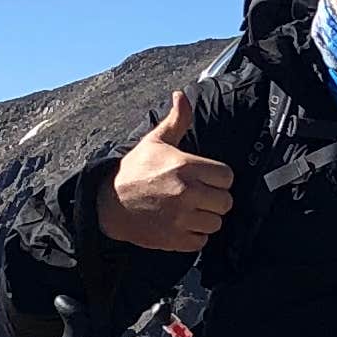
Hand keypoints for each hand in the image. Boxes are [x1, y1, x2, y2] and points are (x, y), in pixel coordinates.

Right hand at [97, 90, 234, 252]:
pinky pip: (201, 241)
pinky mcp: (174, 238)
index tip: (207, 179)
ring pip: (216, 223)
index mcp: (185, 167)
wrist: (108, 203)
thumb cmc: (134, 170)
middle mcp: (187, 193)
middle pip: (226, 202)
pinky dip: (195, 235)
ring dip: (206, 218)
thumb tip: (181, 96)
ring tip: (191, 210)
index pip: (227, 177)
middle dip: (215, 199)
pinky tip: (183, 224)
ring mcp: (181, 218)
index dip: (219, 178)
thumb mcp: (155, 141)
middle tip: (200, 196)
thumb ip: (176, 120)